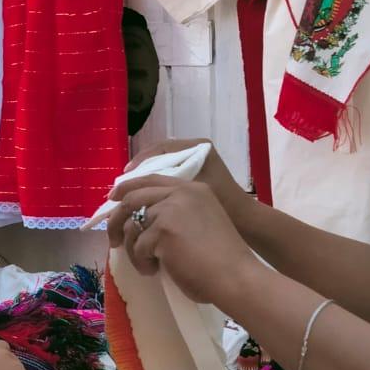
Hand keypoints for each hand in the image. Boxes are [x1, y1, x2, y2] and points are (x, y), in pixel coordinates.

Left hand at [105, 176, 264, 308]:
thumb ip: (175, 214)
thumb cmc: (221, 260)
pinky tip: (156, 270)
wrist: (236, 277)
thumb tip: (137, 221)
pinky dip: (142, 262)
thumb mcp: (200, 223)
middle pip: (133, 197)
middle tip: (112, 239)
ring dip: (134, 250)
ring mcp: (171, 209)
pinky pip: (138, 247)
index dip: (128, 188)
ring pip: (133, 226)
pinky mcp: (163, 229)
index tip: (114, 200)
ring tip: (148, 265)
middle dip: (116, 219)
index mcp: (194, 188)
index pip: (151, 180)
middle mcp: (182, 192)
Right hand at [125, 137, 247, 214]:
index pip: (161, 148)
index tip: (124, 177)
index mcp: (198, 147)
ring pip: (163, 166)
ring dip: (146, 178)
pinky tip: (146, 199)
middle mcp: (197, 148)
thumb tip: (133, 184)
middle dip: (140, 170)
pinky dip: (156, 185)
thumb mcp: (191, 190)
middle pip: (159, 156)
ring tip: (130, 192)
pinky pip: (170, 175)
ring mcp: (197, 161)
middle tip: (122, 185)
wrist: (246, 222)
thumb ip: (163, 183)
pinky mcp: (197, 174)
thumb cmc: (223, 205)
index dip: (139, 162)